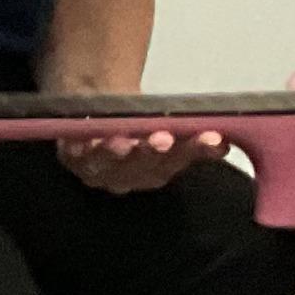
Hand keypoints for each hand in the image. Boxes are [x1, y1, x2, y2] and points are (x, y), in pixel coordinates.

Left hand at [58, 127, 225, 194]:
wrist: (100, 117)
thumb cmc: (140, 127)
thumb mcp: (171, 130)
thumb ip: (196, 140)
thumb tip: (225, 144)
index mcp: (156, 172)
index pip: (177, 163)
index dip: (192, 151)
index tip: (210, 137)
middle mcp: (125, 178)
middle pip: (141, 166)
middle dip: (152, 153)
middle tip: (164, 137)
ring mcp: (96, 170)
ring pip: (107, 164)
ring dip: (116, 153)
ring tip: (125, 141)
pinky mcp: (69, 158)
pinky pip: (74, 154)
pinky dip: (80, 146)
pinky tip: (87, 138)